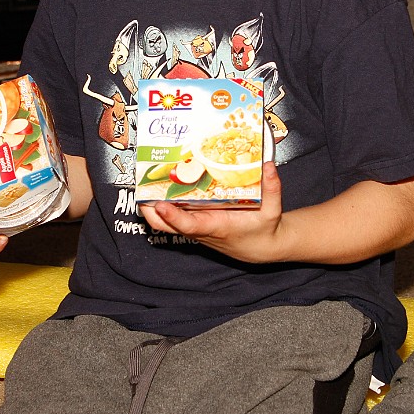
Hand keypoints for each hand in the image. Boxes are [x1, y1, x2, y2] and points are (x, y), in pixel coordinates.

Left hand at [137, 161, 287, 262]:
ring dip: (152, 205)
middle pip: (165, 226)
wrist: (262, 247)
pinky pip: (174, 215)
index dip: (173, 216)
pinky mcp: (196, 223)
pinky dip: (165, 202)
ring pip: (165, 222)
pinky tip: (163, 182)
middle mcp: (201, 229)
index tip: (160, 205)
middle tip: (140, 188)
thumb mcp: (273, 211)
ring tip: (146, 180)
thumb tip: (268, 166)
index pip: (189, 226)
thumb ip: (272, 189)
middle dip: (149, 211)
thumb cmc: (264, 230)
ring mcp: (196, 227)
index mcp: (216, 227)